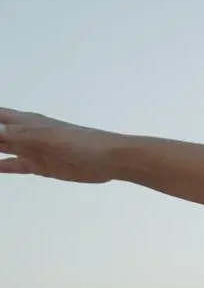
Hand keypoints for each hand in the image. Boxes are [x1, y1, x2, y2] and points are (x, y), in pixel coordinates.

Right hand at [0, 107, 121, 182]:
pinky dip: (0, 166)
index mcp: (23, 121)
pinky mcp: (40, 165)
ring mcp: (31, 149)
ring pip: (0, 148)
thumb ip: (10, 136)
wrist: (108, 159)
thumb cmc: (77, 143)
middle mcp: (24, 133)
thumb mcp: (40, 138)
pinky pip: (14, 165)